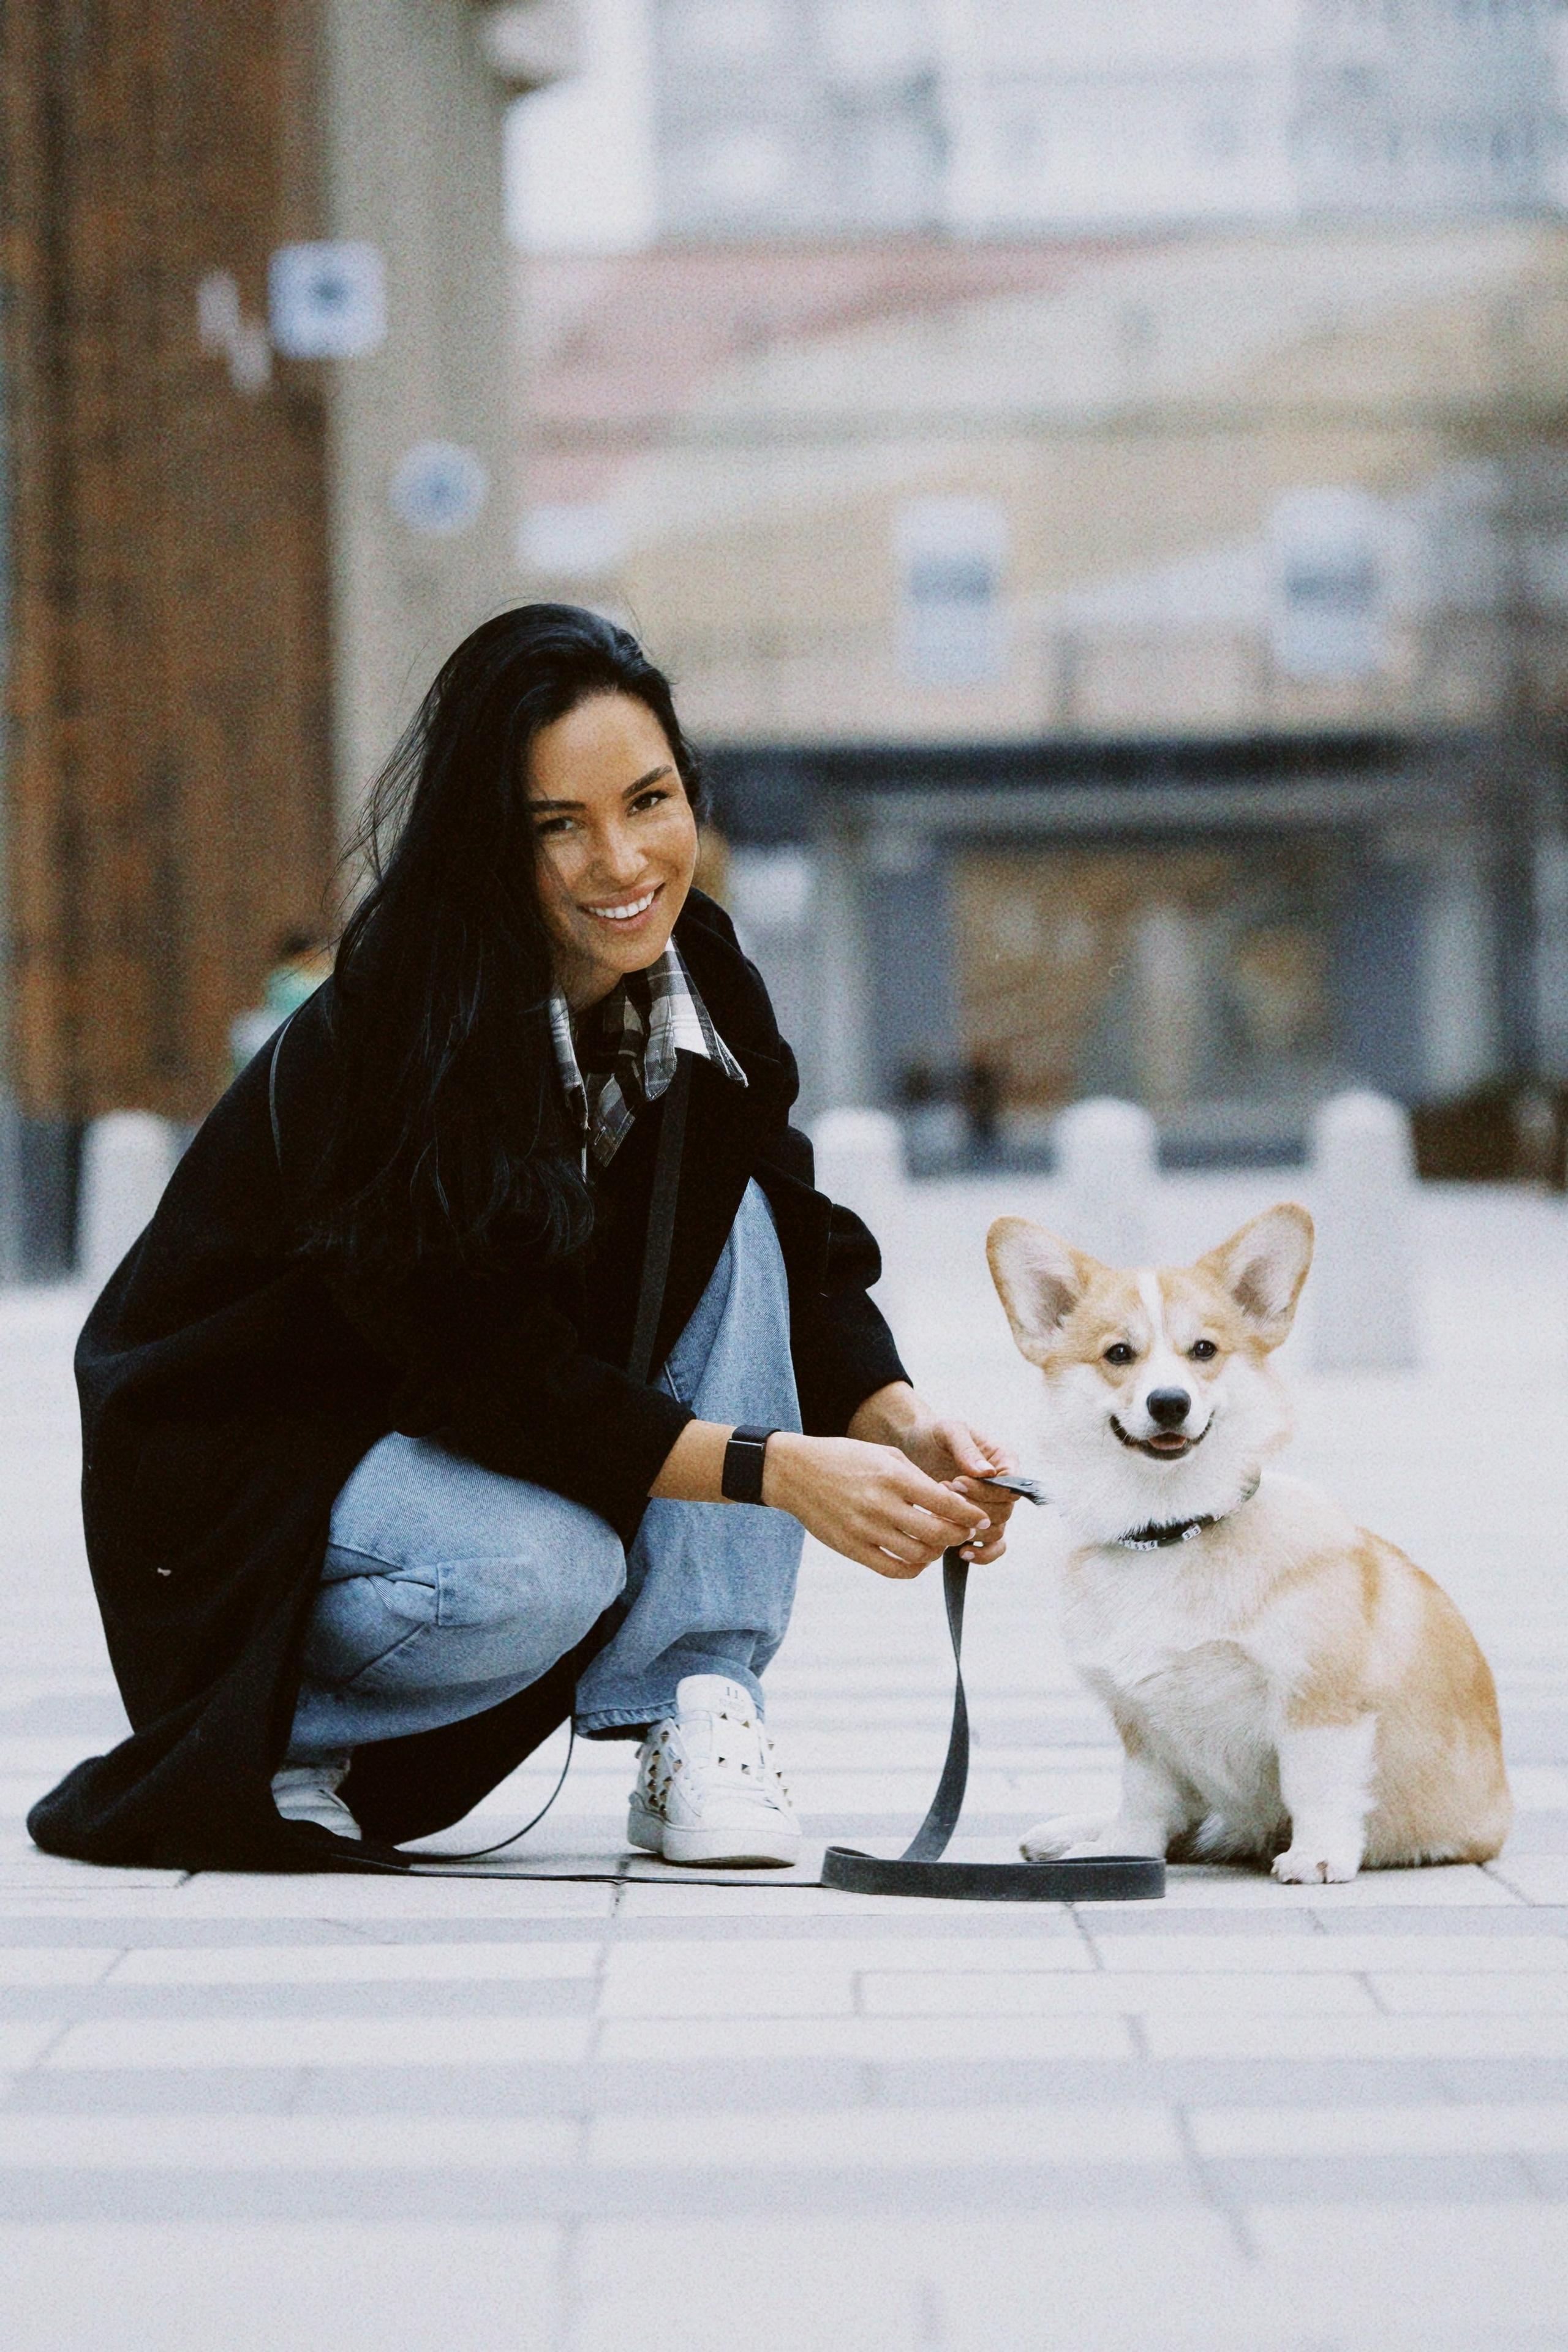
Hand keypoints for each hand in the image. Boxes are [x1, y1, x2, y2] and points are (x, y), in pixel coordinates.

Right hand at [761, 1433, 993, 1578]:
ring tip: (938, 1542)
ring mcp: (865, 1530)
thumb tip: (949, 1504)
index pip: (946, 1504)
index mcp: (893, 1477)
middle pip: (938, 1533)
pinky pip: (893, 1570)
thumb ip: (917, 1479)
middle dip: (959, 1535)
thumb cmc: (844, 1459)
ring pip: (919, 1555)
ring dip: (937, 1552)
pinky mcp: (852, 1548)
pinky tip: (917, 1559)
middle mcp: (881, 1505)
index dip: (971, 1514)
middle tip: (964, 1531)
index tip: (981, 1518)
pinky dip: (913, 1569)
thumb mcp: (884, 1455)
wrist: (795, 1472)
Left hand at [893, 1412, 1019, 1565]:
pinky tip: (961, 1552)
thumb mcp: (949, 1430)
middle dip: (973, 1508)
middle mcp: (1002, 1488)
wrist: (914, 1446)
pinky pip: (993, 1547)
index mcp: (1004, 1461)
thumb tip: (987, 1473)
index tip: (956, 1480)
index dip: (986, 1490)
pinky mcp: (976, 1525)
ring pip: (997, 1531)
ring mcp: (990, 1508)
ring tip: (941, 1514)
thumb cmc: (935, 1433)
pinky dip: (982, 1554)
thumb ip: (967, 1448)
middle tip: (943, 1494)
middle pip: (1004, 1512)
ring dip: (970, 1528)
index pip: (1011, 1486)